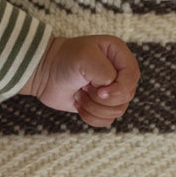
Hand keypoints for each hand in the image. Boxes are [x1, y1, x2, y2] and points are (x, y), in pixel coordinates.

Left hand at [21, 34, 139, 126]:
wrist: (43, 72)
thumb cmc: (64, 60)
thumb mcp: (86, 58)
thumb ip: (106, 74)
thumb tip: (109, 93)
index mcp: (119, 55)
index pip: (133, 77)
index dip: (119, 88)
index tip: (100, 90)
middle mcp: (119, 73)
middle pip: (126, 96)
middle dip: (102, 97)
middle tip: (85, 86)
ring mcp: (111, 90)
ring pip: (117, 111)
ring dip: (94, 106)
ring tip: (80, 93)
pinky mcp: (101, 106)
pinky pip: (106, 121)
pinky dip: (91, 116)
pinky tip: (79, 103)